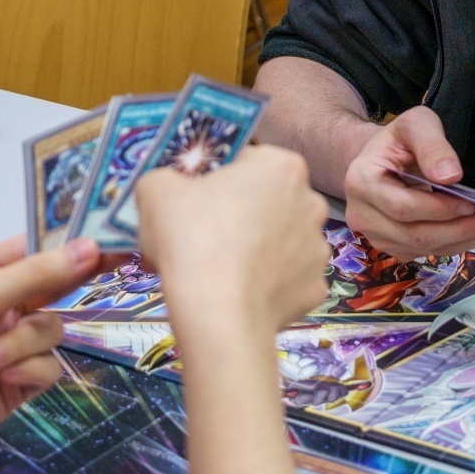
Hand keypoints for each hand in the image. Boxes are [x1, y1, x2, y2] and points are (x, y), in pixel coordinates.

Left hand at [0, 236, 107, 473]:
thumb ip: (38, 273)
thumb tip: (91, 247)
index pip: (40, 249)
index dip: (74, 248)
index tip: (112, 244)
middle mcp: (4, 303)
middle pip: (57, 290)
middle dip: (54, 297)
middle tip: (96, 278)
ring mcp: (14, 343)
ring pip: (53, 331)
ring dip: (21, 346)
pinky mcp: (22, 380)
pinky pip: (49, 367)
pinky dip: (26, 373)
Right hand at [135, 144, 330, 339]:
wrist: (217, 313)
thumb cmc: (191, 239)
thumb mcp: (156, 189)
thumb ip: (165, 177)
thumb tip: (169, 187)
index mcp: (282, 165)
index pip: (246, 160)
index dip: (216, 178)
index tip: (195, 198)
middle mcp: (311, 202)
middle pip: (268, 201)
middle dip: (240, 213)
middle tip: (202, 235)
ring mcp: (318, 248)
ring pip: (279, 241)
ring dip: (256, 249)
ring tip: (219, 268)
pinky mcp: (315, 288)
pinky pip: (286, 279)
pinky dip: (266, 285)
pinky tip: (239, 292)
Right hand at [340, 105, 474, 258]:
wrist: (381, 160)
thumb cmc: (399, 140)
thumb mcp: (415, 125)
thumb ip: (432, 144)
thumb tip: (451, 175)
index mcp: (361, 183)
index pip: (404, 208)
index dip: (441, 209)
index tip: (474, 203)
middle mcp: (363, 217)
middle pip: (418, 235)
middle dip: (464, 228)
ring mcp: (378, 237)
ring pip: (429, 248)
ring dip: (471, 238)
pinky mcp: (396, 248)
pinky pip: (433, 252)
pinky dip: (464, 242)